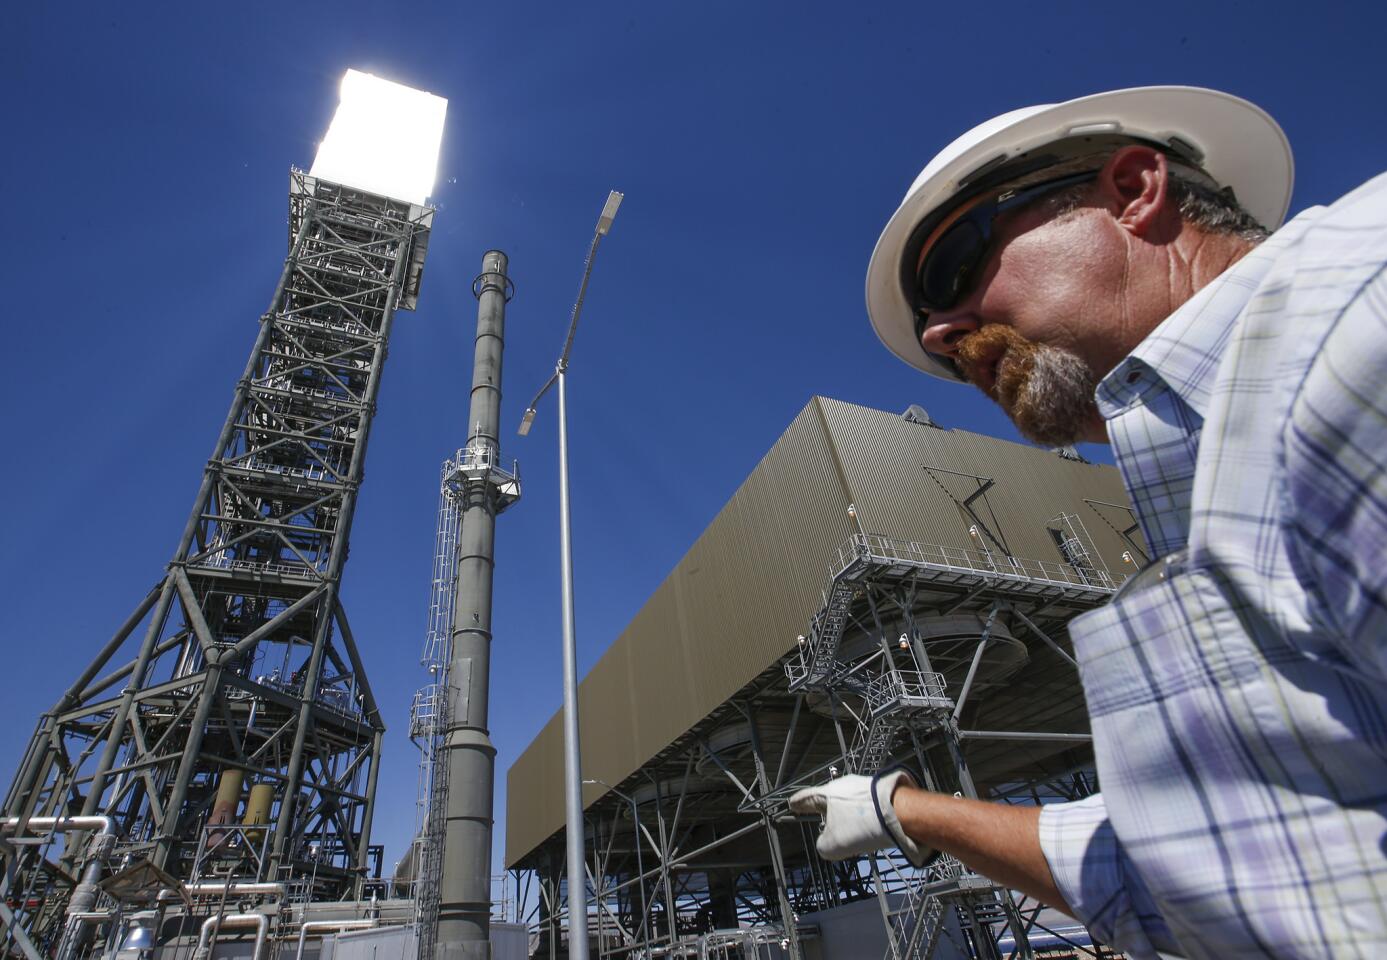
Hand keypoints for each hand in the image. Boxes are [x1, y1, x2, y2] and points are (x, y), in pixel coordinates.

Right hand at [789, 769, 934, 866]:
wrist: (900, 812)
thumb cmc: (861, 826)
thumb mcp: (833, 845)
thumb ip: (823, 846)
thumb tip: (827, 843)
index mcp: (827, 794)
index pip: (806, 798)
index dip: (798, 803)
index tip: (792, 803)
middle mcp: (844, 786)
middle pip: (830, 801)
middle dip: (826, 813)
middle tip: (824, 824)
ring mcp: (864, 787)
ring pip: (850, 805)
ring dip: (849, 818)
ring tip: (853, 835)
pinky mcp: (881, 793)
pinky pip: (867, 807)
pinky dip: (865, 819)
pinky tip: (871, 831)